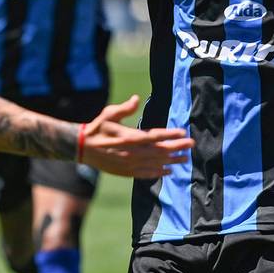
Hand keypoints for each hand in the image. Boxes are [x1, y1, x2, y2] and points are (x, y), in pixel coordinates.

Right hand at [79, 95, 193, 178]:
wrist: (82, 148)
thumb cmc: (97, 128)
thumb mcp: (109, 114)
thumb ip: (124, 108)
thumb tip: (136, 99)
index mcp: (129, 137)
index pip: (154, 136)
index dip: (170, 135)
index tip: (183, 133)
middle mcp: (132, 152)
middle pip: (159, 151)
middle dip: (177, 147)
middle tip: (191, 144)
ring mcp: (129, 164)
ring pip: (155, 163)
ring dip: (172, 160)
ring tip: (185, 158)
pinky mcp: (126, 172)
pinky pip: (146, 174)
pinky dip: (158, 172)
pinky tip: (168, 170)